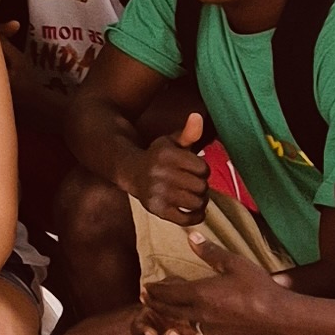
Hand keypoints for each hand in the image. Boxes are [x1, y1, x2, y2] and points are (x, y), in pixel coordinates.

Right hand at [123, 112, 210, 228]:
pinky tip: (191, 210)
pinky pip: (186, 219)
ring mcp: (157, 192)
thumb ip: (188, 133)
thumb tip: (197, 116)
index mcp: (165, 154)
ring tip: (192, 195)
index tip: (192, 169)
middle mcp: (159, 172)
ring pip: (196, 203)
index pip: (203, 168)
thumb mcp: (172, 142)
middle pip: (202, 186)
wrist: (130, 171)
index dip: (202, 169)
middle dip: (201, 186)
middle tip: (192, 183)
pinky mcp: (156, 209)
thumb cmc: (158, 156)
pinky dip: (194, 217)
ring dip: (199, 201)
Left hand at [144, 236, 300, 334]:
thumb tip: (191, 236)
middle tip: (148, 300)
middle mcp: (200, 316)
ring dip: (180, 318)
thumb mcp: (237, 265)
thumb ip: (211, 252)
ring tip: (177, 312)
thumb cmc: (262, 291)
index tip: (146, 288)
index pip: (166, 294)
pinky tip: (209, 326)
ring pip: (190, 325)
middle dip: (157, 305)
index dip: (154, 291)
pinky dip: (204, 331)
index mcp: (199, 295)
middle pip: (170, 312)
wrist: (287, 325)